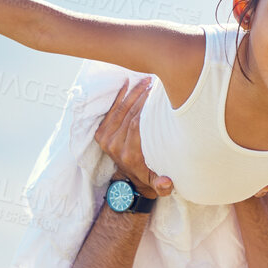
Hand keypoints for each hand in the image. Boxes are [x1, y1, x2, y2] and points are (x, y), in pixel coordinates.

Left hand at [93, 77, 172, 196]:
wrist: (129, 185)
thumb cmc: (149, 179)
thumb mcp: (158, 186)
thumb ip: (163, 186)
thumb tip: (165, 183)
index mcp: (129, 154)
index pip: (136, 123)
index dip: (146, 106)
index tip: (158, 92)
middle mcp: (114, 146)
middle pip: (128, 113)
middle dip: (141, 95)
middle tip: (154, 82)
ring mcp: (105, 139)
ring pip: (119, 109)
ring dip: (132, 93)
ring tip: (145, 80)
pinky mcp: (101, 134)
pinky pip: (110, 111)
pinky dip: (119, 96)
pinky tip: (127, 83)